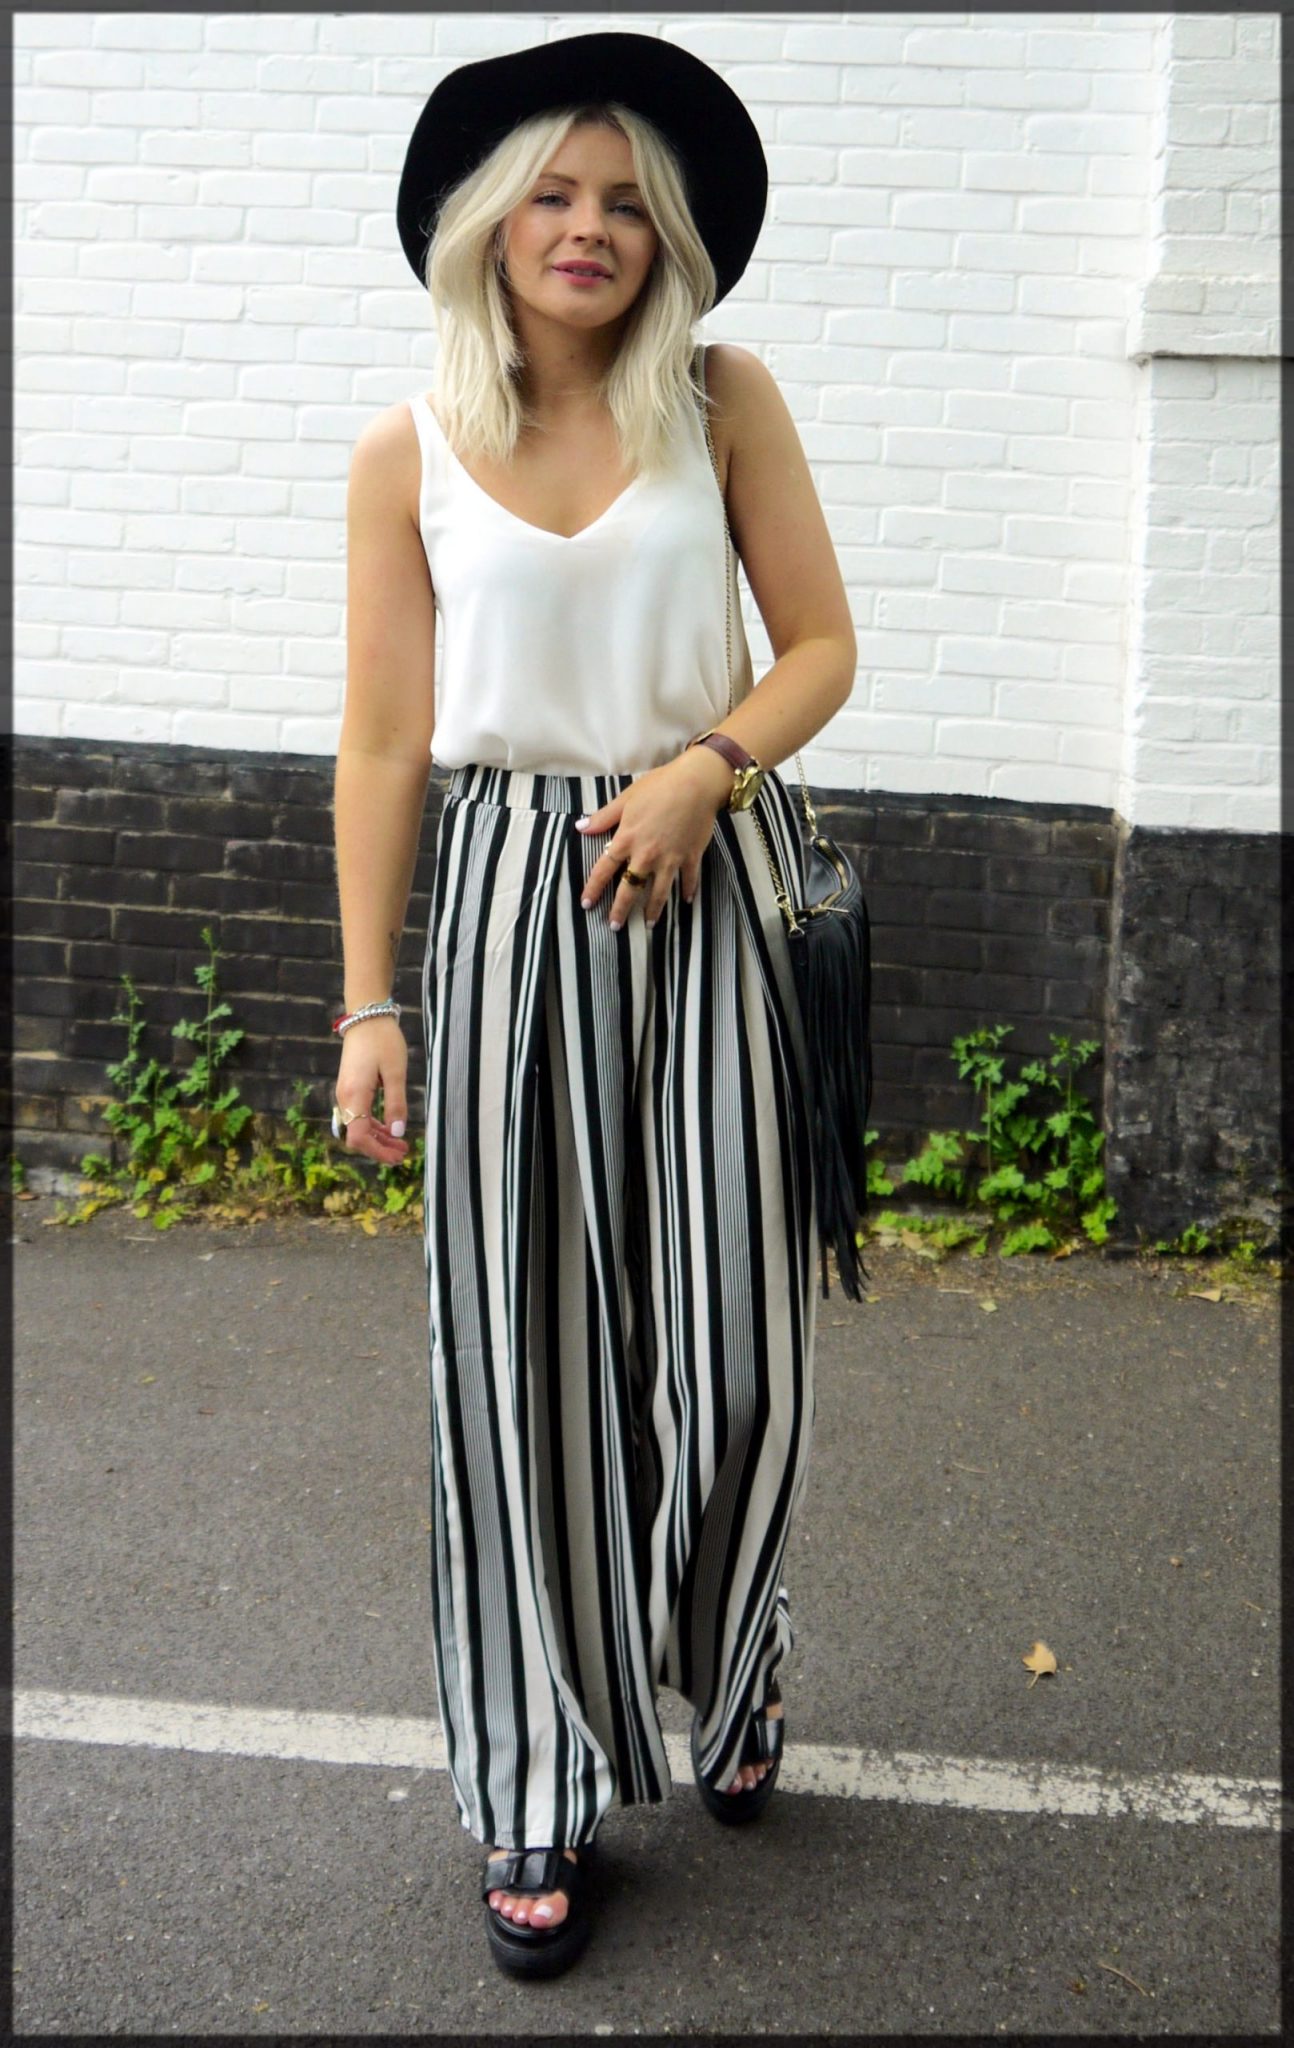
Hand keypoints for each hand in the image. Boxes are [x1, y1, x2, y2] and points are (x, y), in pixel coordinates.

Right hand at [334, 1013, 410, 1164]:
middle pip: (357, 1136)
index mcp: (354, 1095)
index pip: (359, 1137)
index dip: (377, 1151)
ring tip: (401, 1144)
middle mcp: (345, 1098)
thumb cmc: (383, 1041)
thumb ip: (396, 1103)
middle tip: (403, 1153)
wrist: (366, 1016)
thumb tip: (397, 1132)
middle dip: (379, 1148)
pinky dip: (374, 1125)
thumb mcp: (396, 1072)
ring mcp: (346, 1093)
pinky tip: (390, 1127)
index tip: (398, 1156)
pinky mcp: (350, 1088)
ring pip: (358, 1126)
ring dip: (378, 1138)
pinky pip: (359, 1115)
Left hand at [576, 746, 734, 929]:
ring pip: (659, 892)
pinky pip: (688, 879)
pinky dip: (688, 891)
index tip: (586, 904)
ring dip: (653, 910)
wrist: (695, 783)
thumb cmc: (659, 786)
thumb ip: (603, 817)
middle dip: (620, 910)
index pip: (604, 870)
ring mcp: (670, 859)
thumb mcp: (626, 798)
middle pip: (629, 889)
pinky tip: (687, 901)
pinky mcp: (690, 857)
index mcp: (627, 840)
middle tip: (614, 926)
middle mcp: (646, 855)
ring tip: (648, 924)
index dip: (593, 888)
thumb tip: (580, 827)